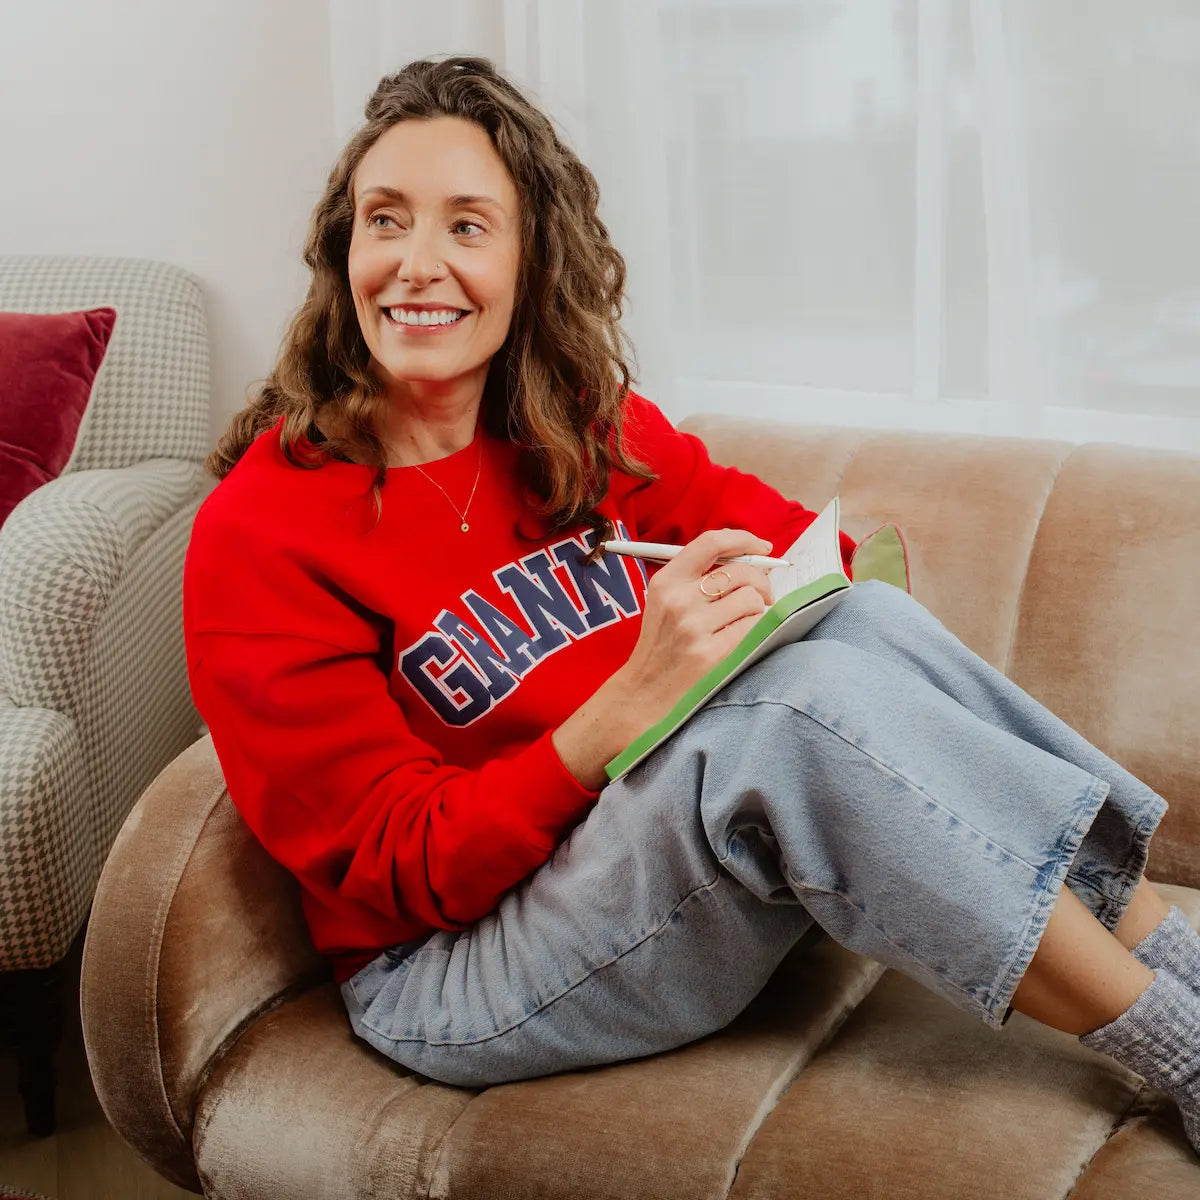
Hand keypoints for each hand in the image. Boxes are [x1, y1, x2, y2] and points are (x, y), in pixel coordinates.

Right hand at [616, 528, 773, 726]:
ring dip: (757, 611)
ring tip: (743, 623)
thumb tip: (752, 561)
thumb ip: (698, 578)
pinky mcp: (711, 653)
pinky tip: (741, 639)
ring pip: (752, 600)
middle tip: (761, 596)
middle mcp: (678, 599)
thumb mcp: (665, 602)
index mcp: (666, 581)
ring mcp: (694, 627)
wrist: (643, 692)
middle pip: (741, 572)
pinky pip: (753, 628)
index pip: (711, 542)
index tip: (763, 548)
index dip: (744, 540)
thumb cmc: (661, 645)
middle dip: (762, 582)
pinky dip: (755, 631)